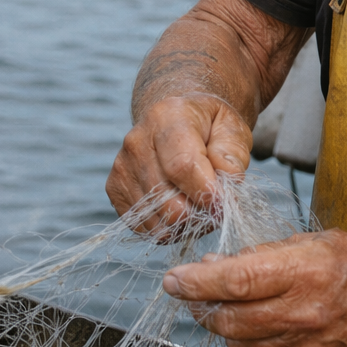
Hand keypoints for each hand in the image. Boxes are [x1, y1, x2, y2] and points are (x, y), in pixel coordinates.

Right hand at [106, 94, 251, 235]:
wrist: (176, 121)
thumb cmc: (208, 127)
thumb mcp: (232, 127)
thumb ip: (232, 153)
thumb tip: (225, 183)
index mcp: (168, 118)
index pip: (183, 166)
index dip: (206, 192)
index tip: (224, 203)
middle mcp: (137, 142)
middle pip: (167, 200)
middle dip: (199, 212)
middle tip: (216, 206)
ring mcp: (122, 167)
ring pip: (156, 219)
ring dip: (185, 223)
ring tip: (199, 204)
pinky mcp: (114, 189)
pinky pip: (144, 226)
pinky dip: (167, 227)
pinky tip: (180, 207)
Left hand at [161, 230, 346, 346]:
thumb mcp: (316, 241)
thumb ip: (267, 256)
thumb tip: (219, 267)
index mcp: (305, 271)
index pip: (235, 280)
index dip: (196, 282)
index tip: (174, 280)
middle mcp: (304, 312)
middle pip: (230, 319)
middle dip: (204, 308)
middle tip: (199, 297)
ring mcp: (307, 346)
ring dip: (226, 331)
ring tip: (234, 313)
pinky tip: (258, 334)